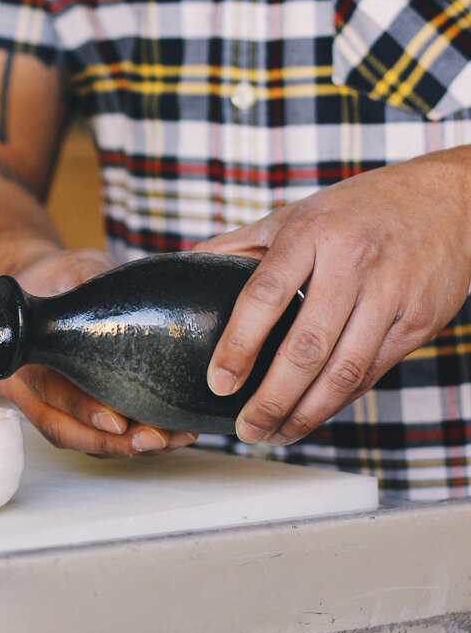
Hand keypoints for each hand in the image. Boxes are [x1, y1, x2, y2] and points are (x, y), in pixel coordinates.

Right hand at [0, 248, 199, 456]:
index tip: (117, 422)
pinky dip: (129, 443)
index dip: (83, 410)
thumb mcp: (74, 268)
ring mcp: (47, 406)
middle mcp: (27, 390)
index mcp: (23, 355)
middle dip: (113, 442)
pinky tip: (167, 436)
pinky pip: (96, 437)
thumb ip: (92, 278)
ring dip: (127, 448)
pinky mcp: (71, 413)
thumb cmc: (56, 278)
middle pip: (66, 429)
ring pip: (82, 441)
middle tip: (157, 440)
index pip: (51, 392)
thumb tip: (123, 290)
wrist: (41, 289)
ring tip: (172, 440)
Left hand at [195, 149, 470, 446]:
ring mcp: (390, 293)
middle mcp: (352, 261)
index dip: (239, 344)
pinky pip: (372, 372)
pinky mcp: (419, 320)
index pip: (265, 294)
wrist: (449, 199)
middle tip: (244, 427)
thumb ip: (241, 244)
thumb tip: (187, 270)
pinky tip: (313, 413)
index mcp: (312, 232)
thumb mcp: (297, 213)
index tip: (218, 382)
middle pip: (306, 347)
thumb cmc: (359, 208)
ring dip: (305, 413)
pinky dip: (339, 401)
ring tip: (275, 433)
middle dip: (271, 398)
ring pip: (343, 370)